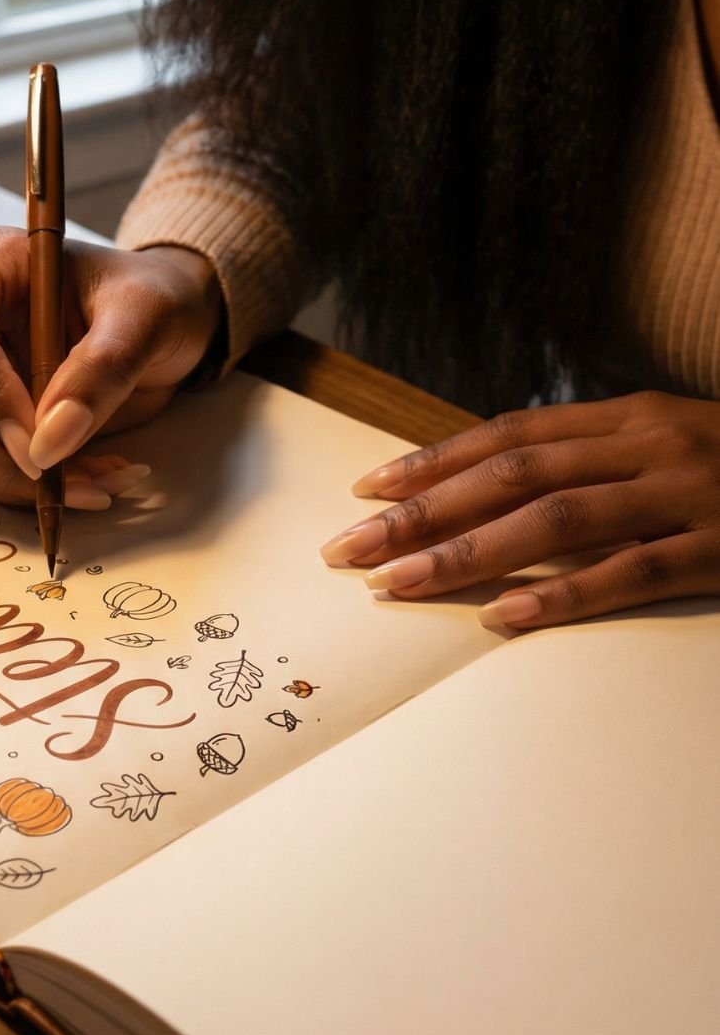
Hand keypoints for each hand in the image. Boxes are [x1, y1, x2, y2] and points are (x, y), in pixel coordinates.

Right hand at [0, 226, 224, 510]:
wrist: (160, 321)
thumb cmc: (152, 299)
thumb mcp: (146, 319)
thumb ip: (101, 370)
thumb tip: (47, 443)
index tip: (39, 442)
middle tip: (69, 484)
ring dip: (14, 483)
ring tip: (97, 483)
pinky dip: (23, 489)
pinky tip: (86, 480)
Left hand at [319, 389, 719, 631]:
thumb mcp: (666, 439)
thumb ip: (593, 455)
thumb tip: (499, 482)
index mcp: (627, 415)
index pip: (507, 436)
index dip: (433, 462)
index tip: (366, 491)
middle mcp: (646, 446)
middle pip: (512, 476)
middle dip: (423, 511)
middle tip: (351, 548)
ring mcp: (684, 497)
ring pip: (556, 522)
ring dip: (469, 553)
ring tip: (401, 583)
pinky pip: (631, 574)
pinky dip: (564, 597)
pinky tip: (506, 619)